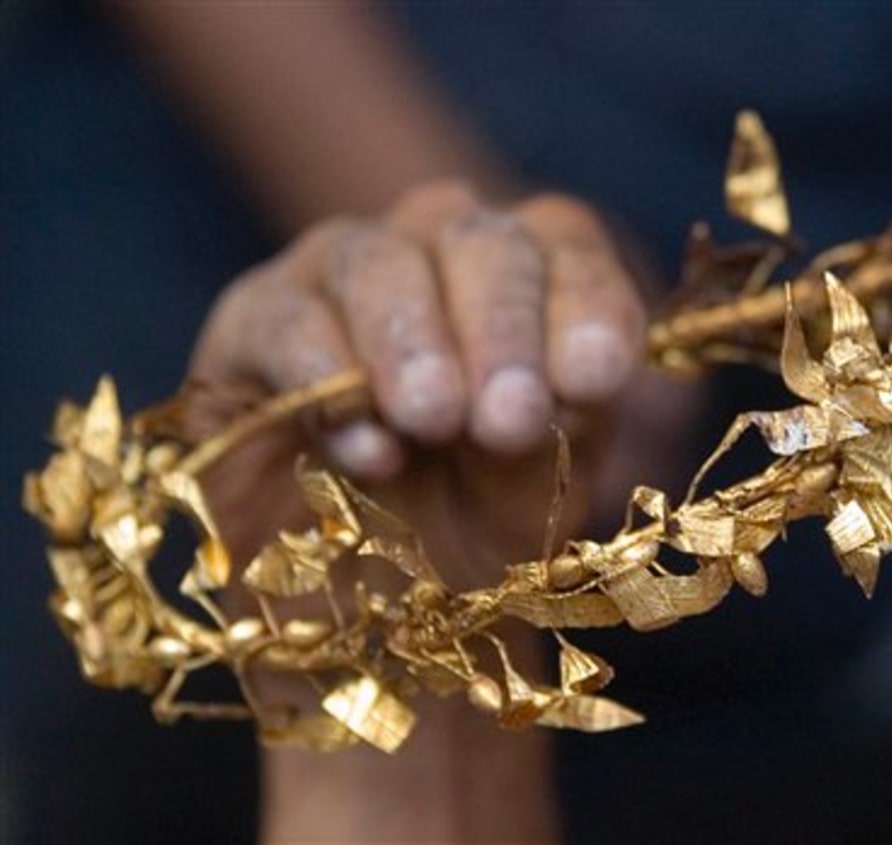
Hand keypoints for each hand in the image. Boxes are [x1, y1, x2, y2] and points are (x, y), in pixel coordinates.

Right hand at [188, 181, 662, 842]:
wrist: (373, 600)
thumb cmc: (475, 521)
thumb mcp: (540, 485)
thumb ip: (558, 428)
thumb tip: (562, 386)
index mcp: (536, 276)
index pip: (570, 251)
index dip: (588, 308)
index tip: (592, 379)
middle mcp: (443, 250)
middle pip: (481, 242)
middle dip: (502, 331)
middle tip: (509, 418)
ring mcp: (345, 272)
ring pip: (379, 261)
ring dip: (413, 342)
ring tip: (432, 422)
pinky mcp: (257, 318)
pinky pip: (287, 318)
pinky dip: (326, 374)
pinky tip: (367, 448)